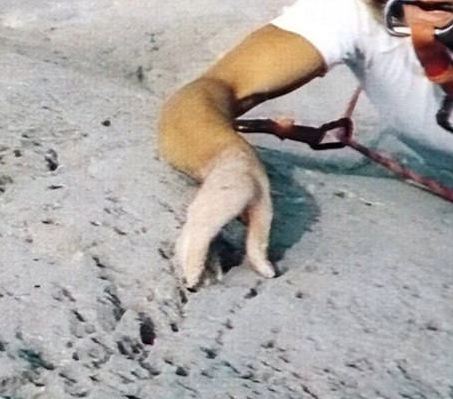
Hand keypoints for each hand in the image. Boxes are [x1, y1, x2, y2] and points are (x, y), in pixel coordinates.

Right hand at [174, 146, 275, 287]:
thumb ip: (260, 241)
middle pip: (188, 243)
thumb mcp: (263, 210)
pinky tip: (206, 272)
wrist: (227, 160)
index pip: (201, 233)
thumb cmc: (250, 184)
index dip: (195, 258)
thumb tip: (267, 273)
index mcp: (220, 203)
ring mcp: (192, 213)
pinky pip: (187, 241)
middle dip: (191, 269)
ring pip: (184, 244)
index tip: (194, 281)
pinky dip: (192, 258)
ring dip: (191, 266)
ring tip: (206, 285)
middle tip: (203, 293)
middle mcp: (200, 209)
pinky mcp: (191, 219)